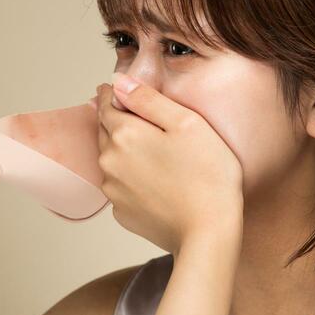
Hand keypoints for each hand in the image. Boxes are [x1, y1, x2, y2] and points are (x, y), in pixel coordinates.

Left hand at [95, 72, 243, 254]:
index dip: (111, 93)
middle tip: (131, 114)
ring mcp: (113, 190)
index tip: (114, 88)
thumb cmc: (207, 175)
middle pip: (105, 131)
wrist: (209, 233)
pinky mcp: (122, 213)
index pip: (107, 104)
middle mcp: (110, 162)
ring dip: (121, 150)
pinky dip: (129, 178)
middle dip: (115, 120)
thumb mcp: (187, 123)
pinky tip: (152, 179)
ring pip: (110, 160)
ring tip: (146, 148)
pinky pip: (120, 186)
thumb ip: (149, 99)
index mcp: (124, 134)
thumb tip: (119, 82)